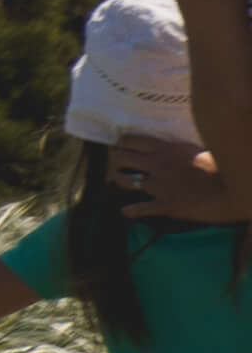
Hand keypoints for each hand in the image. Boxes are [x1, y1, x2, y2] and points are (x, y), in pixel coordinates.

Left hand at [111, 135, 243, 222]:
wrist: (236, 189)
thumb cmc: (220, 168)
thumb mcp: (195, 150)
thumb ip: (177, 150)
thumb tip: (168, 149)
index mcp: (166, 149)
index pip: (130, 140)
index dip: (122, 144)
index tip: (122, 148)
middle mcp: (157, 164)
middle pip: (120, 157)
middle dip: (116, 160)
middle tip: (119, 164)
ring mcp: (160, 185)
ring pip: (124, 180)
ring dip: (121, 181)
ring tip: (122, 182)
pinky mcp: (166, 205)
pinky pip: (140, 208)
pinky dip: (130, 210)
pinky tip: (125, 211)